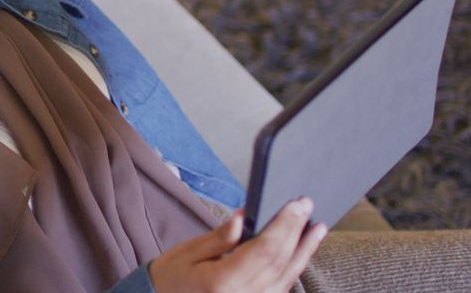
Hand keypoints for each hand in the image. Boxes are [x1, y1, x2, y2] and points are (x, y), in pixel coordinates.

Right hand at [149, 197, 326, 292]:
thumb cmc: (172, 277)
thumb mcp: (189, 252)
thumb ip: (220, 237)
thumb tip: (244, 216)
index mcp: (222, 283)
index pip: (263, 250)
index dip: (283, 226)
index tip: (296, 204)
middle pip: (279, 262)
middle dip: (296, 232)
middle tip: (307, 206)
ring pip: (287, 277)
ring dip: (304, 251)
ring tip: (316, 228)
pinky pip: (281, 287)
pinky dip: (294, 267)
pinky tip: (301, 251)